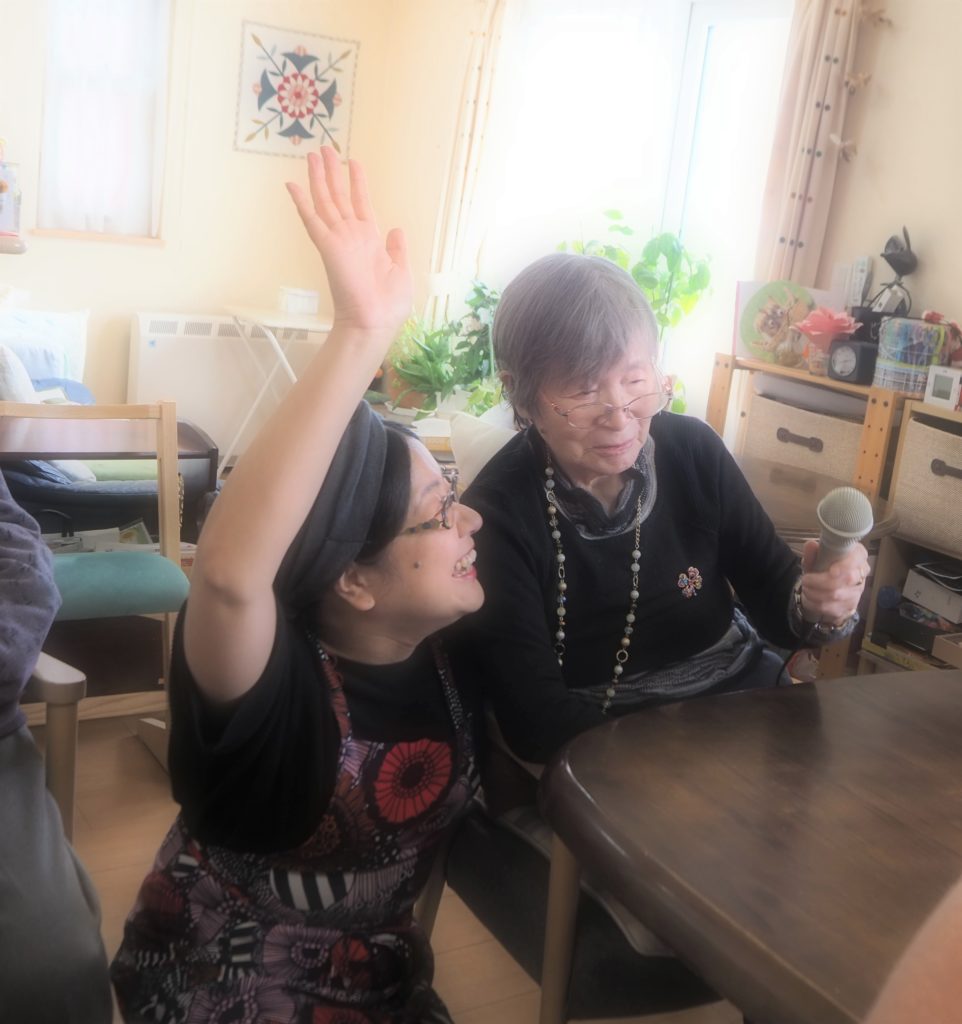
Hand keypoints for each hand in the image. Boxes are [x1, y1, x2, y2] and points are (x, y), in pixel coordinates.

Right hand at [287, 148, 411, 333]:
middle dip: (332, 172)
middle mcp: (351, 237)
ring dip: (318, 177)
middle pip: (338, 197)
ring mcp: (338, 240)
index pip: (360, 204)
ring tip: (312, 153)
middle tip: (324, 148)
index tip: (353, 162)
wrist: (375, 323)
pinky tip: (291, 184)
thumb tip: (396, 229)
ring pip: (324, 201)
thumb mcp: (402, 271)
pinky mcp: (327, 246)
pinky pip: (311, 219)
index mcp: (370, 241)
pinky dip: (301, 201)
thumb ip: (397, 249)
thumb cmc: (389, 306)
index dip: (356, 182)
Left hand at [799, 540, 869, 624]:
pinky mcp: (850, 607)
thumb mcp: (815, 559)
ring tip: (806, 588)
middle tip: (806, 579)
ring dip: (816, 592)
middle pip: (847, 578)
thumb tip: (811, 544)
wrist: (824, 589)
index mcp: (857, 556)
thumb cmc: (822, 568)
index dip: (846, 564)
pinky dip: (816, 603)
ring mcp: (857, 592)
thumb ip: (812, 553)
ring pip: (837, 595)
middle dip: (822, 581)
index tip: (832, 571)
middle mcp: (861, 573)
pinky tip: (809, 598)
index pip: (858, 557)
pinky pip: (832, 608)